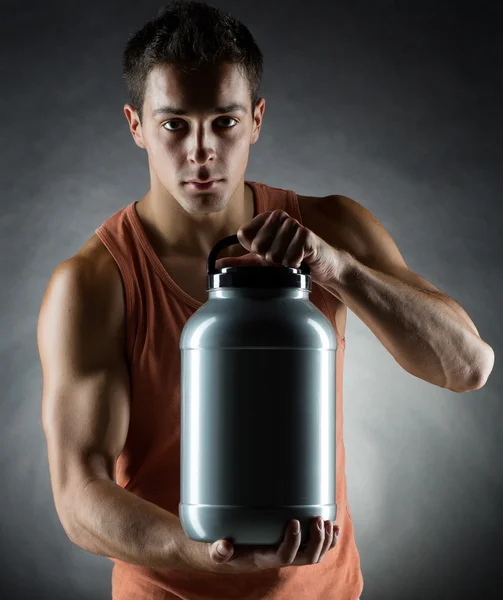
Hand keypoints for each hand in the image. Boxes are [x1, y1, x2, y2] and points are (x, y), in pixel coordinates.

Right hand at [206, 517, 340, 573]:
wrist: (229, 553)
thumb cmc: (223, 550)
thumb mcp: (215, 552)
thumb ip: (218, 551)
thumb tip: (223, 546)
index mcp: (264, 559)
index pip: (284, 556)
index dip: (292, 541)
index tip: (294, 521)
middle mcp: (280, 558)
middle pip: (306, 557)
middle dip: (316, 540)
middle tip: (317, 519)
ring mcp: (290, 553)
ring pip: (315, 554)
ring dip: (325, 539)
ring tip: (325, 520)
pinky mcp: (294, 545)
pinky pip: (317, 548)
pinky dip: (328, 539)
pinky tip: (333, 527)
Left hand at [215, 210, 340, 285]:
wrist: (322, 265)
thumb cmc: (291, 260)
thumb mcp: (263, 262)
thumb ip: (241, 262)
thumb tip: (218, 265)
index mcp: (265, 218)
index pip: (243, 235)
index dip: (253, 251)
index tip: (266, 252)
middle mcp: (279, 216)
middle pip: (257, 246)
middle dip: (269, 260)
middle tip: (282, 257)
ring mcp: (294, 224)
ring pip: (273, 255)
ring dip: (282, 264)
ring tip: (292, 259)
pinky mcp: (307, 235)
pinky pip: (289, 258)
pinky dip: (294, 265)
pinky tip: (302, 260)